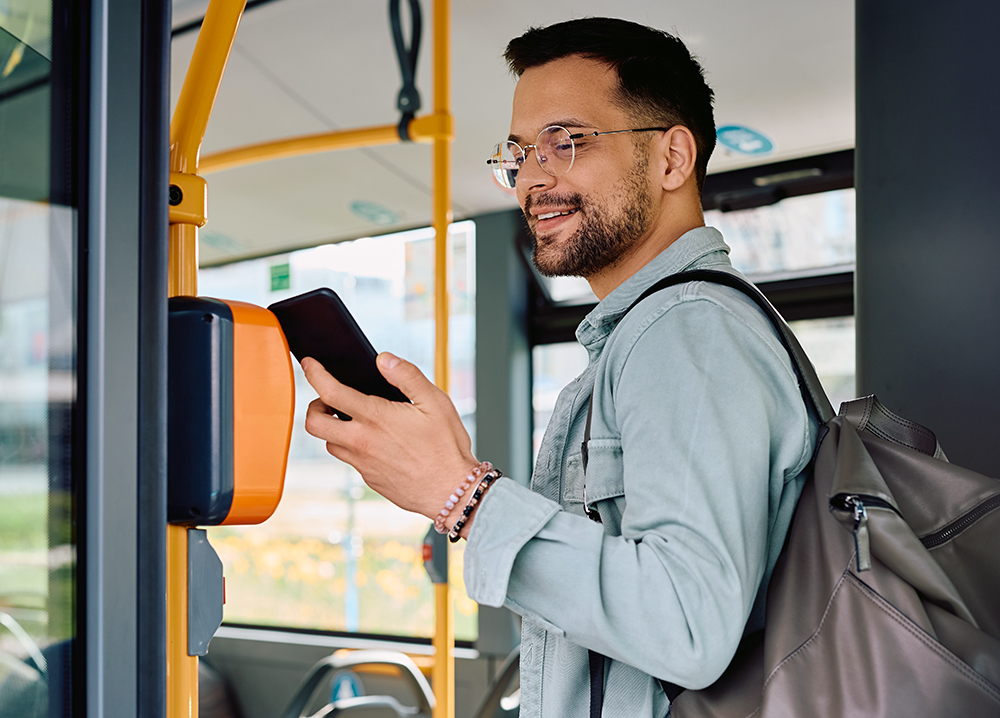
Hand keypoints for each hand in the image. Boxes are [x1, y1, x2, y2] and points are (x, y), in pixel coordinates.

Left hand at [302, 353, 480, 520]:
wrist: (452, 492)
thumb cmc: (447, 448)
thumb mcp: (435, 402)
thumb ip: (407, 376)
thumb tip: (384, 360)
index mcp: (375, 418)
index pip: (329, 391)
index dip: (314, 373)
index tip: (309, 364)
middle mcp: (362, 442)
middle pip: (313, 423)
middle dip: (314, 406)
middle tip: (329, 400)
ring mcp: (363, 463)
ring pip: (330, 443)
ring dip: (334, 429)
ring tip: (354, 421)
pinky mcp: (370, 479)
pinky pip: (350, 460)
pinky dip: (353, 447)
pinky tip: (376, 442)